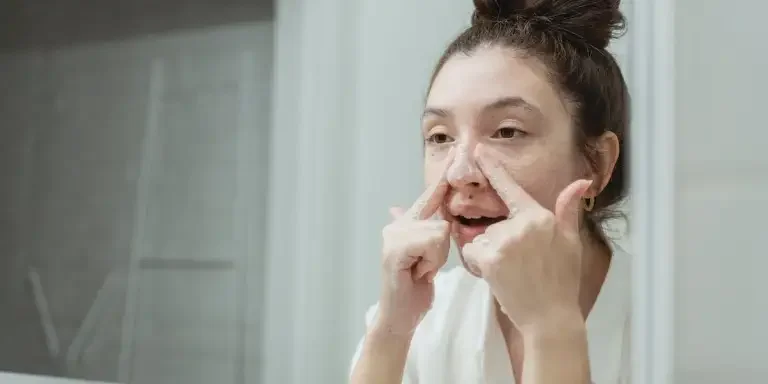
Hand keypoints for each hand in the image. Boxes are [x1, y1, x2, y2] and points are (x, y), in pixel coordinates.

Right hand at [374, 152, 454, 335]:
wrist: (399, 316)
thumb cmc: (414, 288)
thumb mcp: (429, 257)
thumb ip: (429, 232)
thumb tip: (410, 208)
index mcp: (407, 223)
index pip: (431, 196)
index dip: (444, 177)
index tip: (457, 153)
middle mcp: (397, 224)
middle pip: (441, 218)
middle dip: (441, 247)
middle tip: (424, 267)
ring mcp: (393, 235)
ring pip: (439, 230)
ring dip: (437, 257)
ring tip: (422, 271)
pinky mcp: (395, 249)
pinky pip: (432, 241)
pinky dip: (431, 261)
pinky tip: (418, 273)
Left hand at [461, 146, 591, 332]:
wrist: (551, 317)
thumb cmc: (562, 281)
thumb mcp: (571, 241)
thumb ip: (568, 209)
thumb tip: (581, 181)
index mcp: (540, 216)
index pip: (511, 187)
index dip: (493, 167)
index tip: (478, 149)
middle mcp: (522, 225)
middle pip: (494, 224)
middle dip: (499, 242)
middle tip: (520, 265)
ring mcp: (505, 241)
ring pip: (481, 239)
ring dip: (489, 255)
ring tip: (512, 273)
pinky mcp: (490, 258)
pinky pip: (472, 253)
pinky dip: (478, 265)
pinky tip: (498, 277)